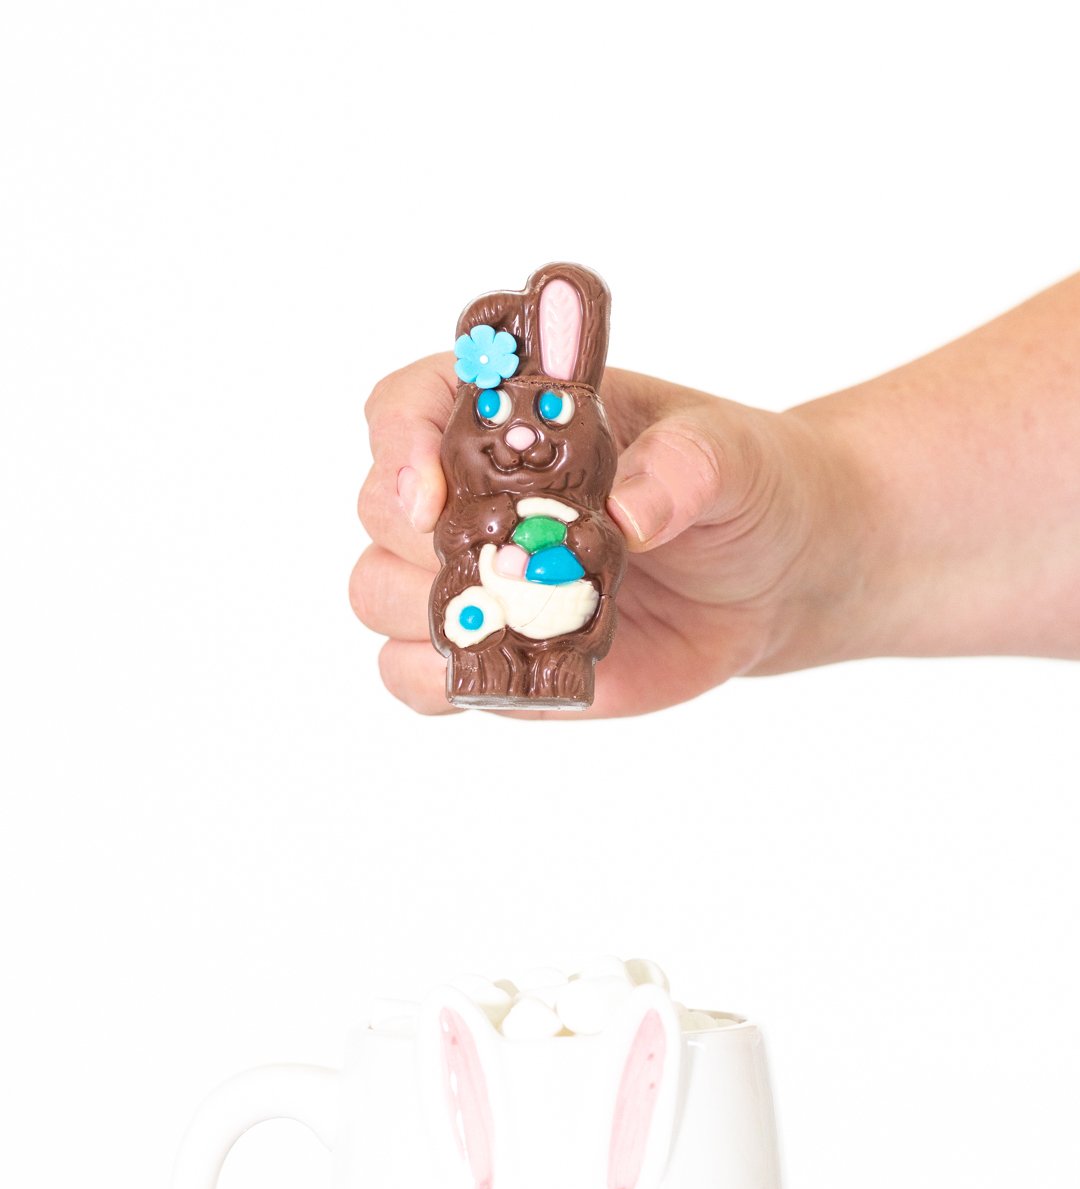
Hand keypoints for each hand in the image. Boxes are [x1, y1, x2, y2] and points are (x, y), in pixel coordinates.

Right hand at [351, 357, 866, 717]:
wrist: (773, 578)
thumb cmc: (743, 488)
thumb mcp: (730, 457)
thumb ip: (684, 468)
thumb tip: (630, 513)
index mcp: (512, 413)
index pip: (409, 403)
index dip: (398, 443)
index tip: (431, 492)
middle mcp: (473, 491)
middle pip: (379, 508)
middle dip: (422, 543)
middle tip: (511, 562)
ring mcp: (474, 576)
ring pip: (376, 593)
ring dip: (429, 615)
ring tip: (518, 619)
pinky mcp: (490, 649)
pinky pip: (410, 676)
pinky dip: (436, 682)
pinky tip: (501, 671)